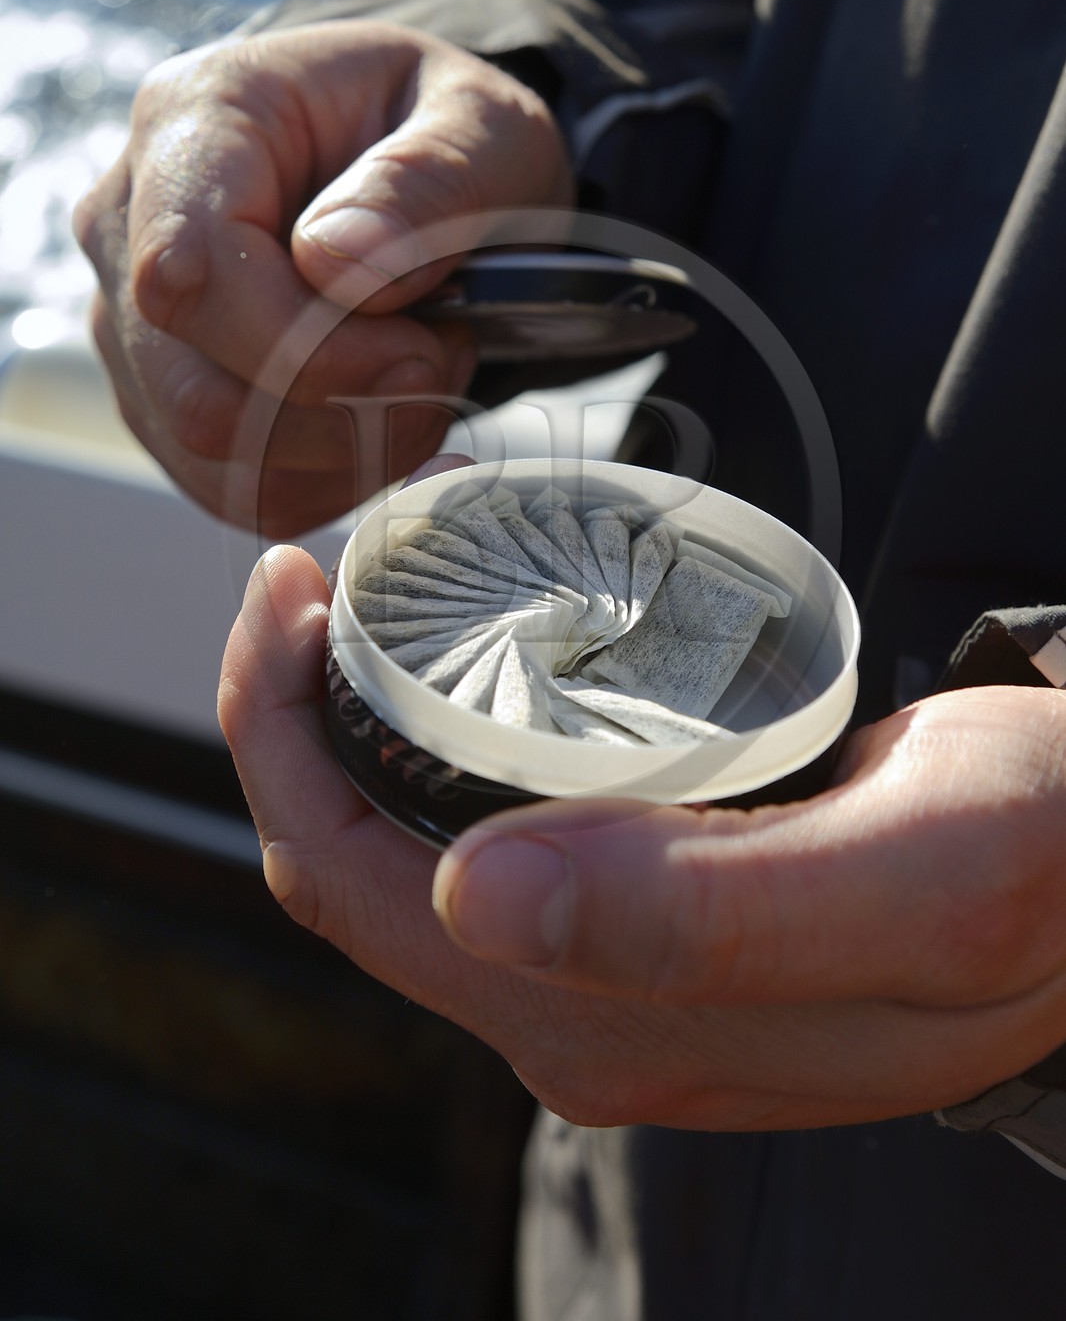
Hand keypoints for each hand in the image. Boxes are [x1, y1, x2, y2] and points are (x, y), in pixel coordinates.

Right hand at [74, 21, 571, 534]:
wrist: (430, 169)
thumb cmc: (450, 132)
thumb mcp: (483, 124)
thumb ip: (426, 181)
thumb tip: (337, 264)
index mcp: (193, 123)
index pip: (189, 272)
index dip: (307, 347)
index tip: (422, 352)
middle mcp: (131, 228)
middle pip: (198, 391)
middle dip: (347, 410)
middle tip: (446, 360)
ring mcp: (135, 326)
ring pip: (219, 457)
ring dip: (354, 446)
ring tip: (428, 370)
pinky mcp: (167, 404)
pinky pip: (245, 489)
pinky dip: (340, 476)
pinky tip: (393, 410)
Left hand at [219, 544, 1065, 1130]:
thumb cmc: (1043, 860)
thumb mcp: (916, 876)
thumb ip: (710, 913)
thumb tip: (474, 906)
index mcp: (617, 1025)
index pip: (356, 889)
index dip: (281, 739)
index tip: (291, 589)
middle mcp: (587, 1019)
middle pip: (357, 873)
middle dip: (290, 723)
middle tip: (305, 575)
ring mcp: (610, 980)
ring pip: (405, 863)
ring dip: (344, 735)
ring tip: (348, 606)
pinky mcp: (645, 933)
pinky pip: (477, 848)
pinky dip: (422, 753)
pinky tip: (441, 674)